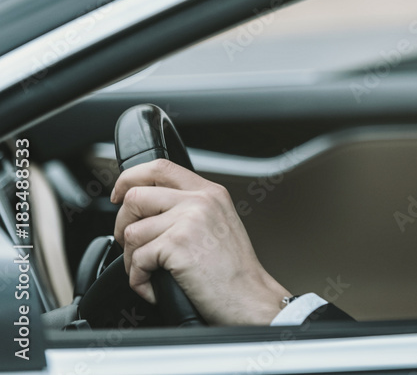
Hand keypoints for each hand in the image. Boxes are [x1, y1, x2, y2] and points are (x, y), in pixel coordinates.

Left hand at [111, 159, 290, 325]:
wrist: (250, 297)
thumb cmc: (235, 271)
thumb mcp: (219, 224)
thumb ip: (189, 208)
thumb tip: (148, 210)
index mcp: (210, 192)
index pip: (159, 167)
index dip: (130, 178)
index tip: (119, 194)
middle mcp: (200, 200)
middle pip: (135, 197)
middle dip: (122, 224)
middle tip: (131, 245)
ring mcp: (188, 220)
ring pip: (131, 232)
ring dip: (131, 259)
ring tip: (150, 273)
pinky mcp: (177, 245)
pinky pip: (136, 260)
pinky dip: (139, 280)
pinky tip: (155, 287)